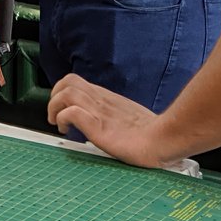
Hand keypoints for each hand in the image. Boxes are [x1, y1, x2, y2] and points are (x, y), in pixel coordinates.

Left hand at [47, 73, 174, 167]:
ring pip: (67, 93)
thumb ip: (115, 116)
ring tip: (59, 123)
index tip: (63, 109)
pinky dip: (64, 118)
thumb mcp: (130, 118)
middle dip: (55, 95)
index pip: (78, 82)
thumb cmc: (154, 134)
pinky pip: (72, 112)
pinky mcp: (99, 127)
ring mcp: (100, 112)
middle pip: (68, 81)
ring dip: (55, 107)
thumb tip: (106, 124)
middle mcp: (102, 101)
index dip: (64, 91)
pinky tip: (68, 130)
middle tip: (56, 114)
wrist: (166, 140)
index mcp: (108, 98)